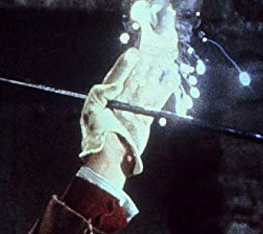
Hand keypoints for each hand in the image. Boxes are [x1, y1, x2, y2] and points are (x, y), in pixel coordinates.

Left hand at [79, 1, 178, 176]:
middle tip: (154, 48)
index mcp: (105, 98)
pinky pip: (156, 101)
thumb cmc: (97, 134)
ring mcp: (132, 110)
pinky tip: (171, 78)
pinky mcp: (144, 119)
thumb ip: (102, 91)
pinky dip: (165, 90)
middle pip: (134, 78)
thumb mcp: (91, 109)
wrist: (108, 156)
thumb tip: (117, 81)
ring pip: (147, 86)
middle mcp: (119, 102)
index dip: (124, 64)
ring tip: (165, 58)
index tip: (134, 52)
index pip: (117, 76)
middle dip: (144, 64)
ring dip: (156, 72)